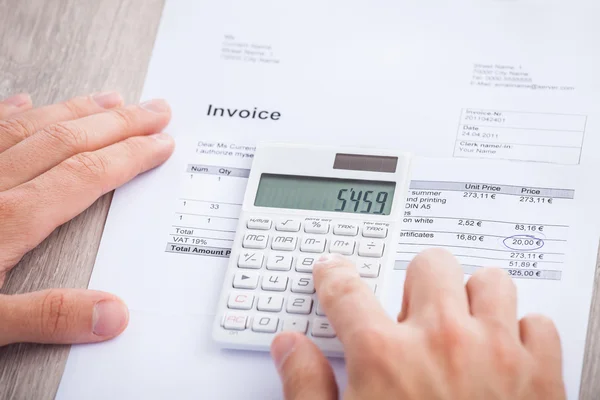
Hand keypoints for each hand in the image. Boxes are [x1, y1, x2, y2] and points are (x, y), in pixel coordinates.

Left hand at [0, 92, 173, 345]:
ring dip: (77, 109)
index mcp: (6, 222)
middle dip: (119, 122)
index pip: (85, 175)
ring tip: (111, 98)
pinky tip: (26, 102)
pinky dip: (10, 112)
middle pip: (68, 141)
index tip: (160, 143)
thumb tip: (111, 314)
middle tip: (154, 109)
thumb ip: (45, 316)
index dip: (129, 156)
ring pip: (32, 127)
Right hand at [270, 250, 565, 398]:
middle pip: (428, 265)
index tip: (334, 273)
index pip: (346, 289)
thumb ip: (306, 385)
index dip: (334, 275)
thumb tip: (289, 348)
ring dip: (473, 298)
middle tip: (411, 310)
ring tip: (461, 325)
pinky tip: (504, 356)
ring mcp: (497, 354)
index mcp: (385, 356)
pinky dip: (522, 335)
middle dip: (415, 283)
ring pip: (490, 282)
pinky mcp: (542, 376)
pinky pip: (537, 325)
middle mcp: (442, 341)